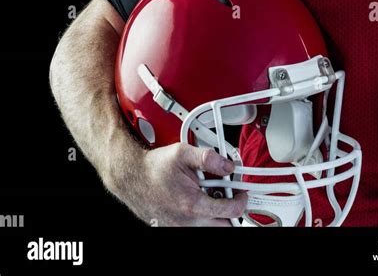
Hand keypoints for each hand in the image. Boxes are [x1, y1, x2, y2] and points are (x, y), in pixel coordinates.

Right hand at [109, 142, 247, 225]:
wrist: (132, 177)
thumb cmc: (154, 167)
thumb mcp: (183, 153)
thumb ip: (209, 157)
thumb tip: (228, 164)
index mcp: (194, 205)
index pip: (232, 212)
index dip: (241, 200)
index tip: (240, 191)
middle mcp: (188, 222)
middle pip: (224, 225)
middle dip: (230, 210)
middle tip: (227, 194)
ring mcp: (181, 227)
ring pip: (210, 227)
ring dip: (215, 213)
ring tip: (208, 194)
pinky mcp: (174, 228)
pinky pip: (197, 226)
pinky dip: (202, 215)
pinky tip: (195, 200)